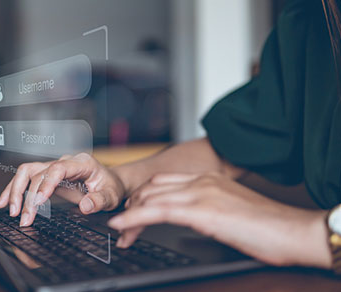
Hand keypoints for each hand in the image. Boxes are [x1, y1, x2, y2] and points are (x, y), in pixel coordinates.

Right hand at [0, 153, 125, 226]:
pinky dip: (14, 190)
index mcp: (81, 163)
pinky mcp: (47, 176)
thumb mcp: (111, 195)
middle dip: (28, 195)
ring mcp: (54, 167)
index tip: (39, 201)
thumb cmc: (110, 186)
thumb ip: (100, 200)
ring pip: (27, 172)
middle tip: (24, 217)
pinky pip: (26, 178)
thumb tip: (85, 206)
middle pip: (38, 172)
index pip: (58, 168)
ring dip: (15, 190)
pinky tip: (4, 202)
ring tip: (11, 210)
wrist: (110, 182)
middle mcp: (64, 162)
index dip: (46, 183)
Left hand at [108, 172, 330, 267]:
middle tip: (123, 222)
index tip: (134, 209)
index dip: (144, 195)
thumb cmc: (268, 227)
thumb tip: (195, 218)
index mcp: (208, 179)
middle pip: (153, 188)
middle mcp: (201, 181)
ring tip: (118, 228)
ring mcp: (200, 193)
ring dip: (129, 214)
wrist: (292, 230)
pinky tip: (121, 226)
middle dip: (133, 205)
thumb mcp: (232, 210)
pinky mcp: (200, 211)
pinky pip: (157, 212)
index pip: (164, 182)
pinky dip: (134, 219)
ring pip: (151, 198)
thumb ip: (210, 208)